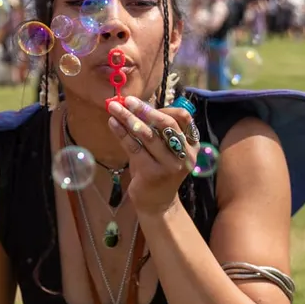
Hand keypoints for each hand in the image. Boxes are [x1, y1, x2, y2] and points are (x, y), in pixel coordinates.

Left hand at [106, 96, 194, 215]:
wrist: (157, 203)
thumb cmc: (157, 170)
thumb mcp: (162, 149)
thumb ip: (155, 129)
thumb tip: (136, 103)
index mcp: (192, 144)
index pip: (183, 118)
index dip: (163, 108)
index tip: (142, 102)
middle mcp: (185, 154)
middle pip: (166, 125)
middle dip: (145, 110)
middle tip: (127, 100)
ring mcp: (170, 165)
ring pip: (148, 135)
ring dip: (129, 118)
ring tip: (114, 108)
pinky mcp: (153, 173)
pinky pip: (134, 147)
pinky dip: (122, 133)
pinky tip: (112, 123)